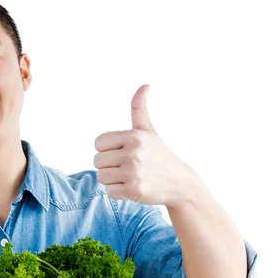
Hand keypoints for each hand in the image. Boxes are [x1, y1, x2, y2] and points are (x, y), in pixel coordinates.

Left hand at [93, 84, 196, 206]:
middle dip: (109, 165)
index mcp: (134, 136)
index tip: (122, 152)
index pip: (98, 143)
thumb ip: (139, 108)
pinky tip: (133, 187)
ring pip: (101, 176)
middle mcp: (133, 153)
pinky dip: (118, 192)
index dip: (107, 149)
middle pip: (97, 160)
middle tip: (128, 166)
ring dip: (112, 179)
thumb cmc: (159, 155)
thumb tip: (145, 85)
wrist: (180, 183)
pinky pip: (109, 192)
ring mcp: (133, 172)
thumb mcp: (149, 130)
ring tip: (130, 176)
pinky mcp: (133, 190)